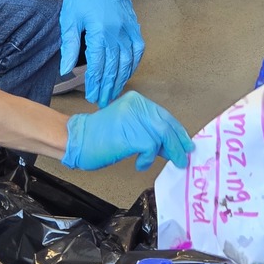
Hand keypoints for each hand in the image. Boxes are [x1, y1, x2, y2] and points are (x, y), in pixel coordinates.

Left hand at [60, 0, 143, 106]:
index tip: (91, 95)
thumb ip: (70, 46)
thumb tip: (66, 70)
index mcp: (100, 30)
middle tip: (102, 101)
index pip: (98, 64)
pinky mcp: (134, 23)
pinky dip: (134, 62)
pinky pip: (138, 47)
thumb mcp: (69, 19)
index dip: (95, 82)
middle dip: (108, 86)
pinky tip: (128, 72)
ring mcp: (128, 27)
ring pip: (128, 59)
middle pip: (114, 66)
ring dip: (122, 78)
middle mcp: (117, 30)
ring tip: (114, 92)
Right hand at [63, 91, 193, 170]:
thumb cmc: (100, 136)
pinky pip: (151, 148)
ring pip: (162, 136)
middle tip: (182, 158)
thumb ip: (149, 131)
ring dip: (169, 152)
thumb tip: (173, 145)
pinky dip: (148, 159)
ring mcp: (134, 119)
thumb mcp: (128, 128)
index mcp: (137, 101)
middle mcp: (137, 106)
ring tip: (169, 162)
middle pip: (167, 125)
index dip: (178, 131)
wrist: (78, 139)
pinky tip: (140, 163)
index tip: (185, 143)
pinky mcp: (131, 134)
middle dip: (178, 143)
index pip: (164, 116)